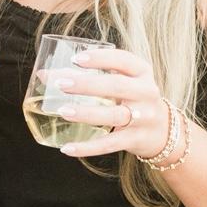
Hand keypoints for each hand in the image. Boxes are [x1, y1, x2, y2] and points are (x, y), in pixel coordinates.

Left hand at [47, 46, 171, 158]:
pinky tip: (67, 148)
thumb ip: (87, 75)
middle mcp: (146, 92)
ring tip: (62, 111)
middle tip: (61, 84)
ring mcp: (144, 117)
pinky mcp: (136, 139)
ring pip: (113, 115)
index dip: (100, 58)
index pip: (123, 60)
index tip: (76, 59)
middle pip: (116, 86)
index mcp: (142, 72)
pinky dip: (88, 147)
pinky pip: (110, 144)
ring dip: (86, 113)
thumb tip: (43, 75)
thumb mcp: (120, 81)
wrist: (163, 130)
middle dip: (87, 85)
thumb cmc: (131, 97)